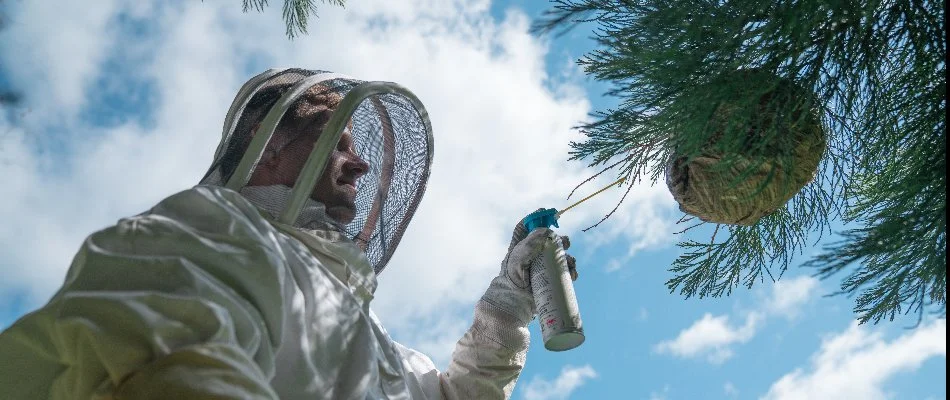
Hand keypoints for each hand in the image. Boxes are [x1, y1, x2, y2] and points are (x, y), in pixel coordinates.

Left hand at [481, 210, 577, 325]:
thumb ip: (530, 243)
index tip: (548, 213)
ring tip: (570, 263)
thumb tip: (548, 231)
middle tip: (564, 243)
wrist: (515, 300)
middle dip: (561, 240)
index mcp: (520, 245)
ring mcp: (543, 266)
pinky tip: (572, 274)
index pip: (527, 226)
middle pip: (550, 240)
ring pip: (561, 256)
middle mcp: (533, 254)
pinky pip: (565, 271)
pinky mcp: (551, 278)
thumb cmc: (512, 278)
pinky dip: (572, 271)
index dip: (537, 217)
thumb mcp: (518, 257)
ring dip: (569, 256)